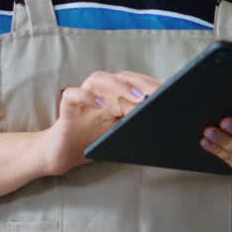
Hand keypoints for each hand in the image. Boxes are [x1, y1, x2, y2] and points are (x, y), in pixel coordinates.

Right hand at [45, 71, 160, 174]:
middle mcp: (100, 91)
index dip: (152, 85)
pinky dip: (86, 96)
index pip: (136, 82)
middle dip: (141, 84)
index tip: (170, 92)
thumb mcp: (119, 133)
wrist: (62, 154)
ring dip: (119, 86)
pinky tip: (99, 104)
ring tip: (136, 98)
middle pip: (122, 78)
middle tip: (156, 94)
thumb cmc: (93, 142)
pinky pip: (73, 94)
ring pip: (100, 79)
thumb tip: (163, 121)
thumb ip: (135, 123)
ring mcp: (83, 97)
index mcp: (116, 96)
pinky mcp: (67, 108)